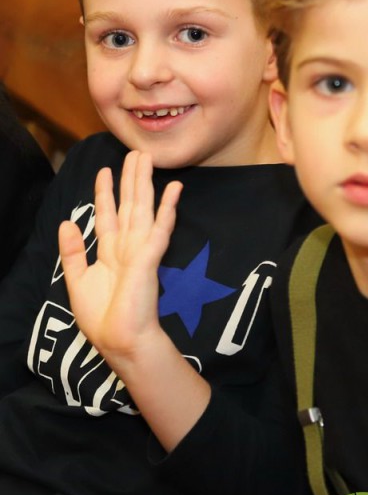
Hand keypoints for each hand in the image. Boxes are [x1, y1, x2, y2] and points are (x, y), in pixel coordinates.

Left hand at [59, 150, 181, 361]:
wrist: (121, 341)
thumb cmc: (103, 318)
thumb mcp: (78, 280)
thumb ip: (73, 252)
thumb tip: (67, 222)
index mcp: (110, 252)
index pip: (108, 215)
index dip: (106, 193)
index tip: (105, 171)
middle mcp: (127, 247)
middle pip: (129, 205)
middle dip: (131, 179)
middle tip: (136, 153)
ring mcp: (141, 251)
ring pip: (144, 209)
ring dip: (146, 184)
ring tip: (148, 159)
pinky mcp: (150, 259)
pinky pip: (159, 229)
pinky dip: (167, 209)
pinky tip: (174, 190)